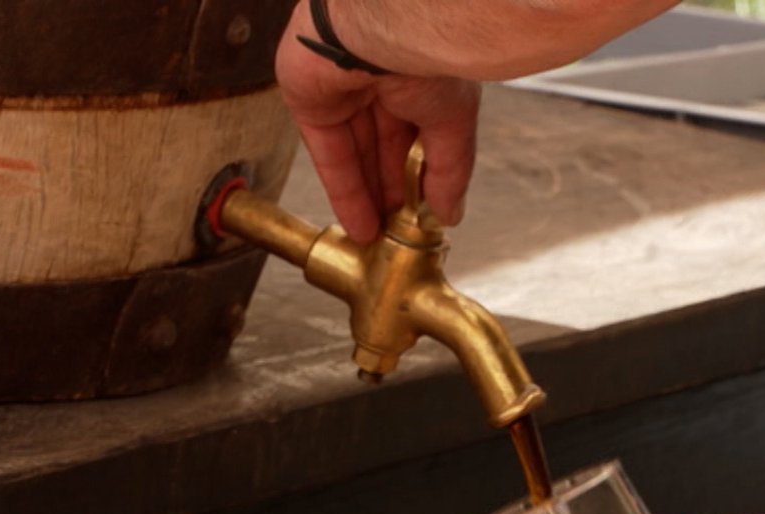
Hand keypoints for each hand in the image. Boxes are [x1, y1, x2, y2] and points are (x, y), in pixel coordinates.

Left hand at [275, 7, 480, 243]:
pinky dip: (344, 191)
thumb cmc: (427, 50)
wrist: (385, 23)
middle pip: (383, 147)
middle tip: (400, 231)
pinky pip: (328, 153)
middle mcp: (381, 77)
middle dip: (393, 192)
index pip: (419, 134)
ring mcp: (343, 87)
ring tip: (380, 239)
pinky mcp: (310, 98)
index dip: (421, 176)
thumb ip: (450, 170)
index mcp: (419, 73)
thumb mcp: (454, 120)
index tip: (426, 213)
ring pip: (356, 154)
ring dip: (369, 199)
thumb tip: (450, 213)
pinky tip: (359, 224)